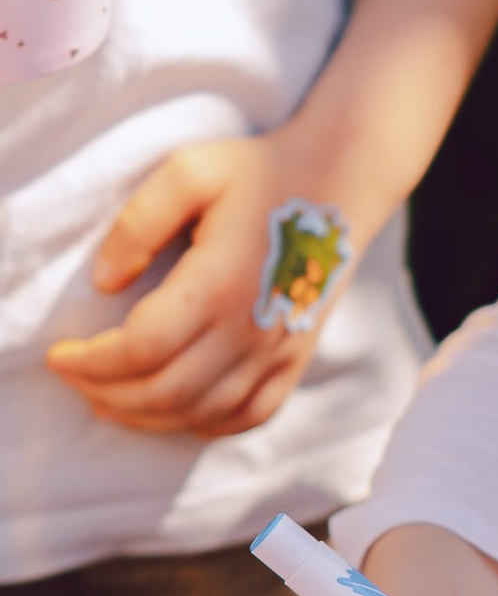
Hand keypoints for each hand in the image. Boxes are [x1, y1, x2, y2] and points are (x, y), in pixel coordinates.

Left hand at [47, 134, 359, 438]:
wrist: (340, 182)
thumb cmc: (260, 171)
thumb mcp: (190, 171)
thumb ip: (139, 223)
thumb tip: (104, 282)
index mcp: (218, 284)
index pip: (139, 350)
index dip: (89, 363)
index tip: (58, 355)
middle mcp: (251, 328)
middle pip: (164, 392)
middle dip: (105, 393)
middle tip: (75, 378)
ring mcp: (278, 350)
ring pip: (201, 413)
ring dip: (145, 417)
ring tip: (108, 399)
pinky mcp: (295, 359)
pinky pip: (247, 416)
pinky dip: (203, 425)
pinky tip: (174, 411)